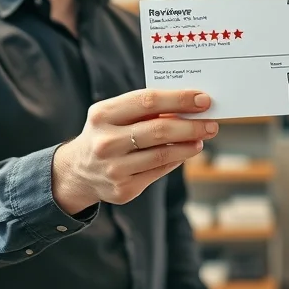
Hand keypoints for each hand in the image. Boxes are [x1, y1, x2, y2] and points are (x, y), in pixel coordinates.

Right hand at [52, 89, 218, 212]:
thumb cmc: (106, 133)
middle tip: (211, 122)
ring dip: (189, 145)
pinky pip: (159, 171)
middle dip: (191, 125)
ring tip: (203, 137)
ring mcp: (114, 168)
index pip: (148, 101)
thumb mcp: (113, 114)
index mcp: (103, 114)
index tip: (203, 99)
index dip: (179, 99)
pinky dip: (176, 159)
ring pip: (162, 154)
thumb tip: (188, 105)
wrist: (77, 172)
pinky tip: (187, 151)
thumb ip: (144, 108)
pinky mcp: (123, 189)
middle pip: (159, 130)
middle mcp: (106, 142)